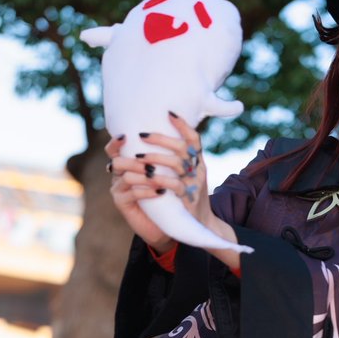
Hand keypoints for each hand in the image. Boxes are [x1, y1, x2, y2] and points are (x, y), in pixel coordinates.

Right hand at [105, 135, 173, 250]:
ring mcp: (119, 189)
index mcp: (127, 163)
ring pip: (126, 176)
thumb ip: (168, 155)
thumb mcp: (170, 173)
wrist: (168, 222)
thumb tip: (175, 127)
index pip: (114, 149)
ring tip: (158, 178)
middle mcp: (119, 174)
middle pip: (117, 161)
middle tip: (151, 166)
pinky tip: (160, 192)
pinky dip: (147, 191)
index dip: (116, 142)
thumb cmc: (170, 194)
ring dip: (144, 176)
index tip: (126, 136)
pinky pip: (132, 194)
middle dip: (134, 161)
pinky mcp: (122, 203)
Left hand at [130, 112, 211, 226]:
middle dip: (161, 139)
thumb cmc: (187, 197)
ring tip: (139, 156)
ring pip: (177, 163)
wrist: (199, 225)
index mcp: (198, 162)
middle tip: (142, 135)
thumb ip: (177, 161)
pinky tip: (148, 176)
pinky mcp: (188, 199)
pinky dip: (161, 179)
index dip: (183, 125)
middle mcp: (198, 170)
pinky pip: (175, 185)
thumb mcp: (187, 177)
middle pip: (182, 147)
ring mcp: (194, 184)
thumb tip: (154, 141)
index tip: (169, 113)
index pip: (194, 139)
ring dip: (156, 157)